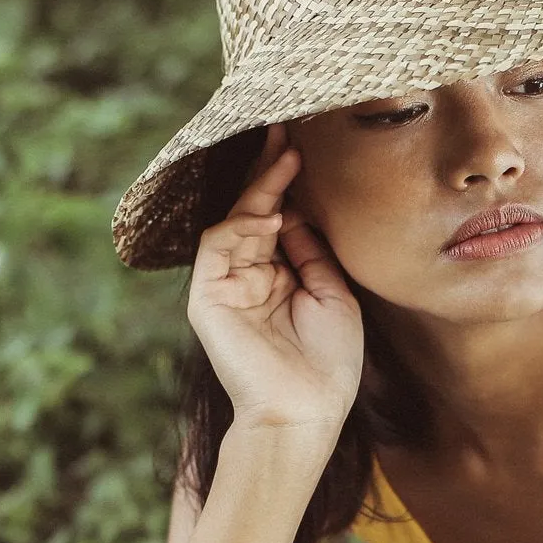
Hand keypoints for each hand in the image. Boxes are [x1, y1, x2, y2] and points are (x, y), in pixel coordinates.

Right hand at [187, 121, 364, 437]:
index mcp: (277, 280)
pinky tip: (273, 212)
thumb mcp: (334, 296)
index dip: (286, 184)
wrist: (305, 413)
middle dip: (267, 171)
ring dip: (258, 189)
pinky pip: (217, 246)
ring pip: (233, 222)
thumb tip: (298, 213)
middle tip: (284, 129)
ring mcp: (225, 287)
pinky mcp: (209, 298)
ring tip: (285, 158)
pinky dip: (242, 224)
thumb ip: (314, 253)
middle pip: (251, 213)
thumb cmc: (327, 365)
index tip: (302, 147)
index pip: (276, 220)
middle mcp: (247, 279)